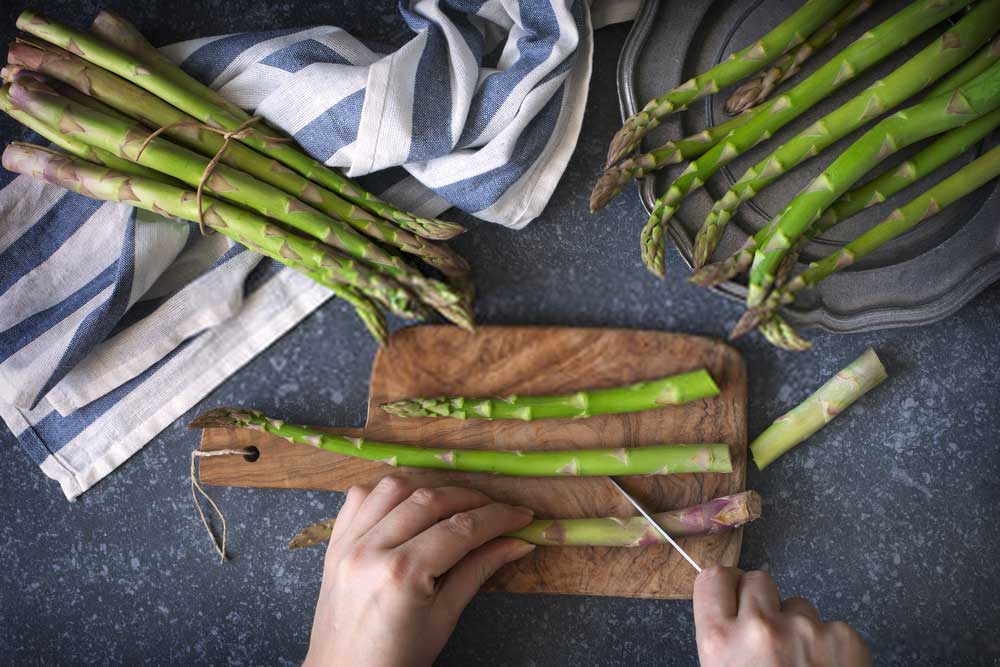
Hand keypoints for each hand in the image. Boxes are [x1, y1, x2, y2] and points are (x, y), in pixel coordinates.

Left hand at [303, 476, 535, 666]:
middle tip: (498, 509)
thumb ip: (478, 571)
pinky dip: (388, 493)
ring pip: (394, 488)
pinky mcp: (334, 543)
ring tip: (456, 504)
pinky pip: (360, 498)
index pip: (460, 529)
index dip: (497, 518)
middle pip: (430, 500)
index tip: (522, 515)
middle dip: (471, 499)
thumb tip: (517, 542)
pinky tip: (409, 504)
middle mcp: (370, 549)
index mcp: (401, 574)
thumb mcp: (444, 618)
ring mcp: (347, 543)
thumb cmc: (397, 659)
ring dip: (430, 488)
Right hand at [694, 567, 870, 666]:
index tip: (734, 596)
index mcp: (719, 641)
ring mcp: (804, 630)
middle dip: (764, 602)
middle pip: (758, 580)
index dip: (727, 586)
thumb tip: (729, 616)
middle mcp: (758, 627)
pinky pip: (833, 625)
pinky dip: (832, 646)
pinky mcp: (844, 638)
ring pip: (799, 604)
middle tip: (770, 634)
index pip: (713, 578)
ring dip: (799, 626)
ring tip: (802, 665)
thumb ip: (722, 645)